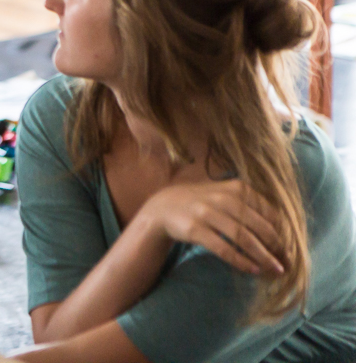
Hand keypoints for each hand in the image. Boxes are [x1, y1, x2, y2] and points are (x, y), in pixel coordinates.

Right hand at [138, 179, 284, 275]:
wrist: (164, 207)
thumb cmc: (203, 203)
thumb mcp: (226, 195)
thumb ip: (251, 206)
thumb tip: (285, 229)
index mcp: (236, 188)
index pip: (269, 212)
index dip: (284, 232)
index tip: (293, 249)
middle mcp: (222, 198)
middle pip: (259, 226)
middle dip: (277, 247)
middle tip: (288, 263)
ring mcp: (206, 213)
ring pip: (244, 238)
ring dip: (263, 256)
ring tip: (275, 270)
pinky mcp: (194, 229)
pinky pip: (223, 248)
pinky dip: (241, 261)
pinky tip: (252, 269)